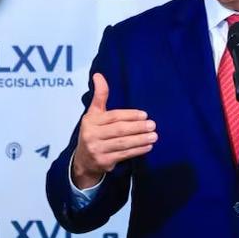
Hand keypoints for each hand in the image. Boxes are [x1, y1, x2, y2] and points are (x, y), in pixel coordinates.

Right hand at [72, 73, 156, 188]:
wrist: (84, 161)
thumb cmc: (93, 132)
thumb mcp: (93, 113)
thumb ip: (100, 95)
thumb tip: (98, 75)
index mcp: (90, 121)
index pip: (113, 116)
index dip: (130, 115)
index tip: (145, 115)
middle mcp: (92, 135)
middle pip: (119, 130)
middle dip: (138, 127)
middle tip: (153, 125)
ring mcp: (97, 150)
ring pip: (123, 143)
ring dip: (141, 140)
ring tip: (154, 136)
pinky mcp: (104, 162)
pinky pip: (124, 155)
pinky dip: (137, 151)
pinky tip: (148, 147)